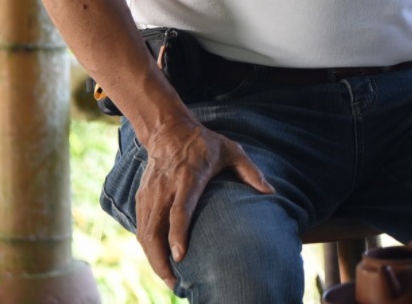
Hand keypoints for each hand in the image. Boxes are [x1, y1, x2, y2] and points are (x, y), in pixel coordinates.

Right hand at [134, 116, 274, 289]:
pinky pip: (140, 228)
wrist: (168, 130)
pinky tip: (158, 260)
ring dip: (153, 258)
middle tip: (174, 282)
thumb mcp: (231, 151)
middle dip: (160, 259)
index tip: (180, 256)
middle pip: (155, 229)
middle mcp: (165, 188)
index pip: (180, 210)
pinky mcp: (141, 197)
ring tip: (169, 278)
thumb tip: (271, 192)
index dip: (178, 234)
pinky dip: (147, 247)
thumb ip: (251, 171)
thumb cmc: (204, 143)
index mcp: (188, 178)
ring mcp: (150, 194)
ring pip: (144, 232)